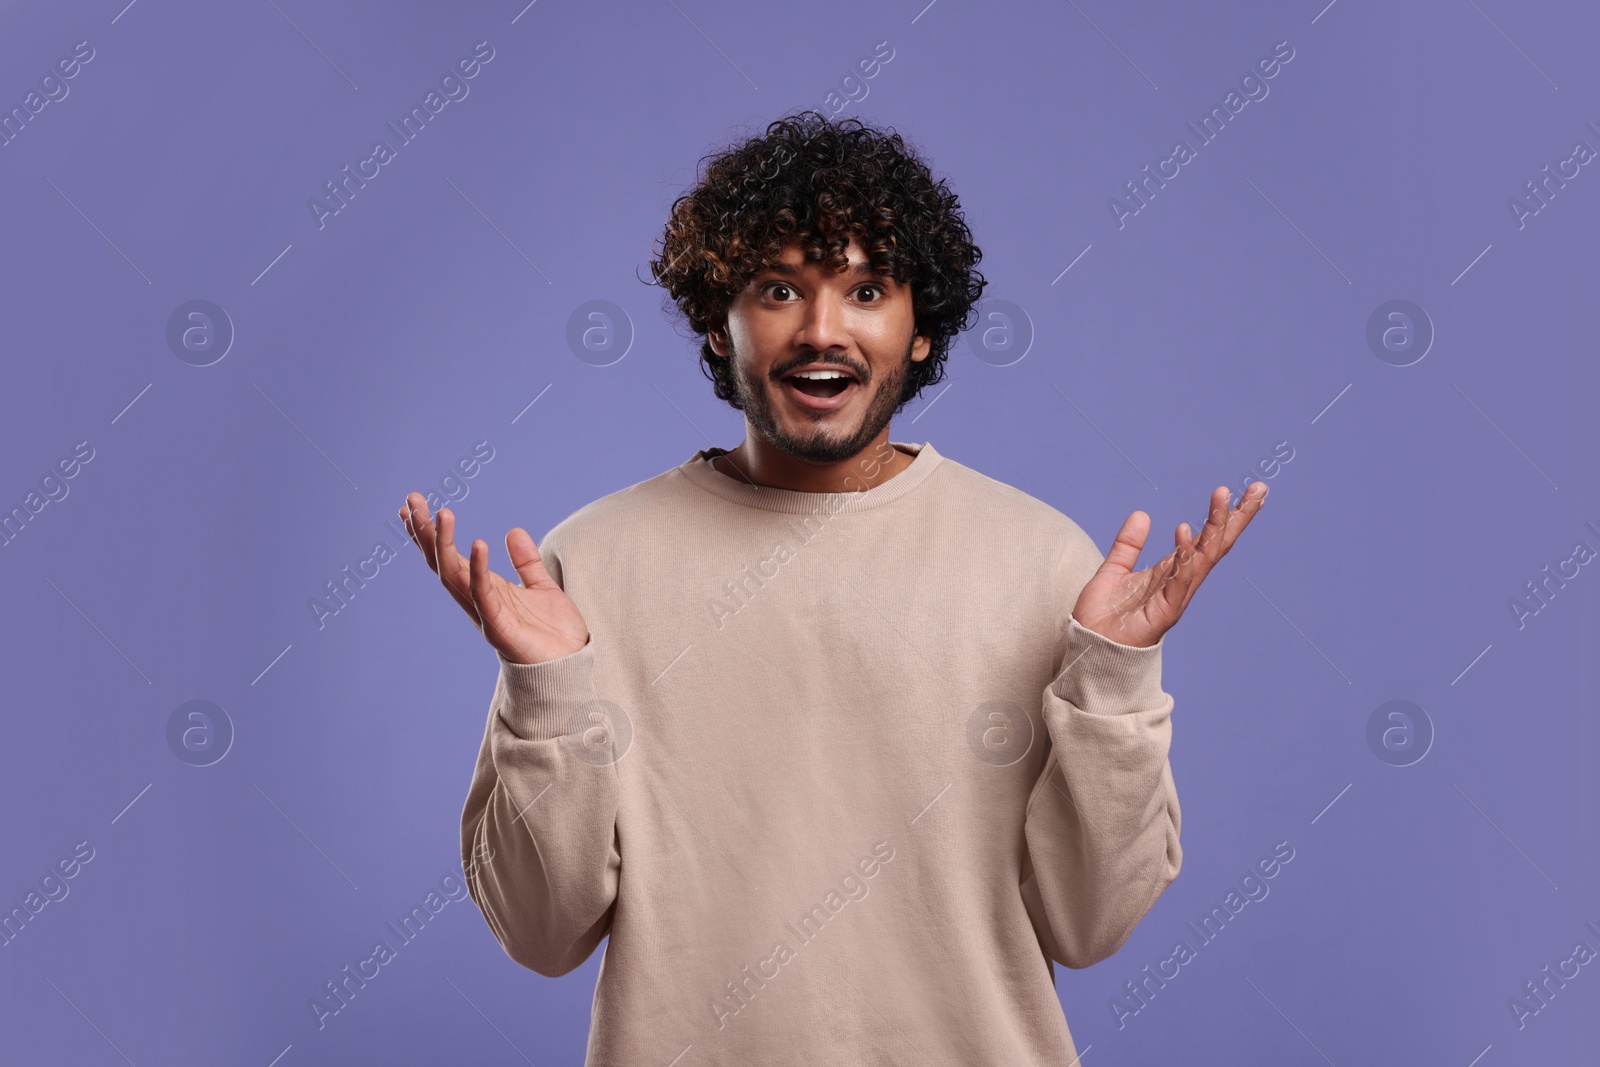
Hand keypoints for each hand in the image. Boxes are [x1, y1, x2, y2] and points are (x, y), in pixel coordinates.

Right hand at [399, 492, 589, 664]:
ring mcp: (484, 613)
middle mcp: (476, 600)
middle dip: (424, 532)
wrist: (571, 666)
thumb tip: (514, 531)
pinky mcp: (499, 626)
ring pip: (453, 574)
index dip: (429, 533)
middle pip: (441, 562)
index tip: (413, 506)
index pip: (448, 557)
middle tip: (412, 498)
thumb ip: (526, 562)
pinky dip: (477, 569)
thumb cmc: (553, 632)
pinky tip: (477, 543)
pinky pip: (483, 594)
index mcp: (483, 590)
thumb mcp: (541, 587)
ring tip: (441, 512)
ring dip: (444, 544)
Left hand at [1071, 483, 1266, 647]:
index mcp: (1172, 571)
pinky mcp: (1164, 611)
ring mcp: (1176, 596)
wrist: (1090, 649)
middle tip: (1258, 488)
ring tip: (1222, 496)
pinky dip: (1184, 555)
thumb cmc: (1103, 617)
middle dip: (1237, 517)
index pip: (1206, 539)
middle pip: (1216, 545)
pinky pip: (1179, 579)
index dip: (1224, 516)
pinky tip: (1186, 530)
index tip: (1243, 490)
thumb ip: (1128, 545)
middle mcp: (1180, 582)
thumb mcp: (1114, 571)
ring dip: (1214, 526)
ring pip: (1204, 557)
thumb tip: (1142, 514)